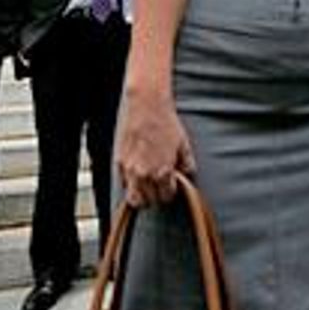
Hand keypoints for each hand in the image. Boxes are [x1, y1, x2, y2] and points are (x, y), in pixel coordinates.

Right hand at [116, 88, 195, 207]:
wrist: (148, 108)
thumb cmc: (166, 124)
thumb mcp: (184, 145)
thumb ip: (187, 164)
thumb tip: (188, 175)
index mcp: (162, 172)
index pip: (166, 196)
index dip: (171, 192)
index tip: (172, 186)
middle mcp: (145, 175)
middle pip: (149, 201)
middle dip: (157, 196)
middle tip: (161, 186)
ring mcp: (130, 170)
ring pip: (133, 199)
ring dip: (142, 196)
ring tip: (149, 186)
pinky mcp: (120, 163)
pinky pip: (123, 184)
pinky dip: (130, 184)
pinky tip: (138, 175)